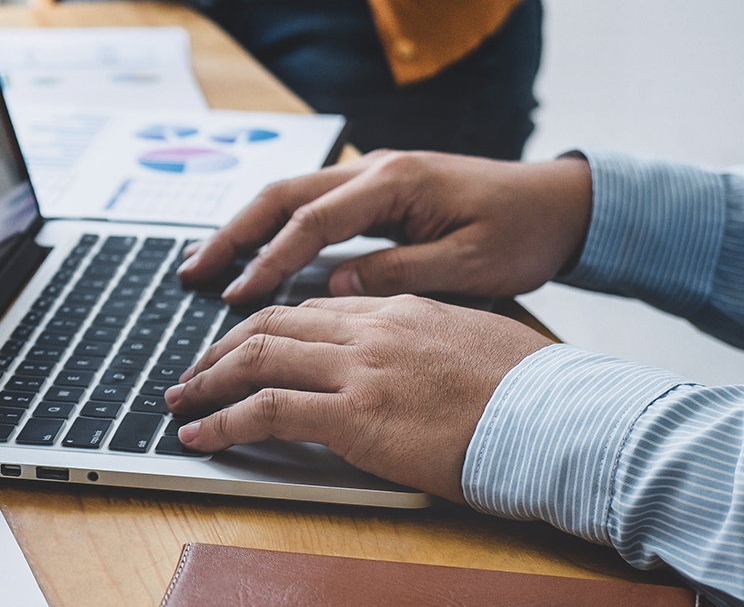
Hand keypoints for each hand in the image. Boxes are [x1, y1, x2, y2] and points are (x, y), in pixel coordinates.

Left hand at [165, 296, 551, 499]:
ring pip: (257, 358)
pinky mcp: (356, 416)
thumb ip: (426, 341)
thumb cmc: (536, 392)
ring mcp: (360, 369)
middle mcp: (371, 329)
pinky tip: (200, 435)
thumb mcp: (474, 342)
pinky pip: (268, 411)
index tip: (240, 343)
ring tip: (181, 400)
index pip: (312, 307)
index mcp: (399, 309)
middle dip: (221, 348)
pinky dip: (223, 421)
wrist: (562, 416)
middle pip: (271, 323)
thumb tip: (406, 361)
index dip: (265, 324)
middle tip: (194, 369)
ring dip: (208, 381)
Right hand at [177, 151, 593, 303]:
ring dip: (246, 228)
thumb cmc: (524, 233)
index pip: (312, 222)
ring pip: (290, 196)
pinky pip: (313, 206)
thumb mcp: (469, 265)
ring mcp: (375, 176)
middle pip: (282, 195)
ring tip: (206, 263)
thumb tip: (334, 286)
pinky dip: (276, 229)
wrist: (564, 203)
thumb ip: (399, 274)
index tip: (238, 296)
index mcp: (395, 183)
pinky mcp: (379, 190)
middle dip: (233, 234)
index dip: (270, 260)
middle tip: (192, 271)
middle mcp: (376, 170)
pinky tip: (257, 255)